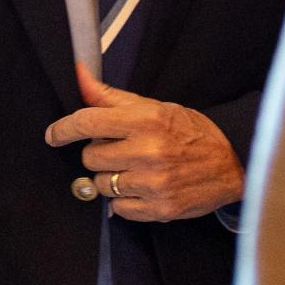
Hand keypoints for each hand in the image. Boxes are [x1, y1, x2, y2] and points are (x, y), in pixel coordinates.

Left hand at [44, 62, 243, 221]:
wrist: (231, 162)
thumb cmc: (188, 130)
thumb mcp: (153, 106)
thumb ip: (111, 96)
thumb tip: (80, 75)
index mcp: (144, 120)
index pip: (89, 121)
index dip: (64, 128)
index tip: (53, 134)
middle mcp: (146, 151)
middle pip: (91, 155)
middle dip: (99, 151)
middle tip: (120, 147)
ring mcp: (152, 184)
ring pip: (101, 184)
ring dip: (110, 176)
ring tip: (133, 167)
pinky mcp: (158, 210)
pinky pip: (117, 208)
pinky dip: (123, 199)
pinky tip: (141, 186)